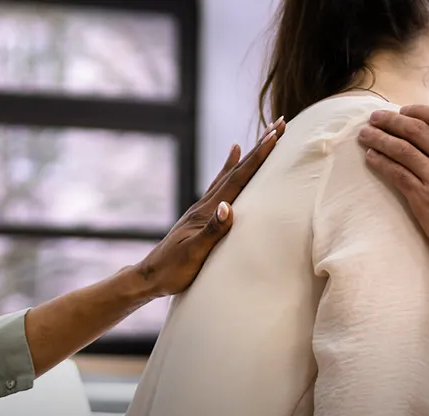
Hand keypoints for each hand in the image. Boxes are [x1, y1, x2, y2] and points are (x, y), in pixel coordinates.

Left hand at [132, 118, 286, 297]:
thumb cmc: (173, 271)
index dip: (257, 157)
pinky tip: (232, 158)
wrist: (150, 277)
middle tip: (278, 125)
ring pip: (230, 175)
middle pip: (236, 170)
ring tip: (262, 137)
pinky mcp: (201, 216)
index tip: (274, 136)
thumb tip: (228, 207)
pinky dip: (228, 169)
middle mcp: (205, 204)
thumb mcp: (194, 254)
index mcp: (207, 212)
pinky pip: (219, 185)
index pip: (237, 179)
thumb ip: (212, 231)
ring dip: (247, 155)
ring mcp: (202, 209)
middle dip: (259, 148)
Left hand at [357, 105, 428, 262]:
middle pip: (415, 130)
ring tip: (365, 135)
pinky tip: (371, 157)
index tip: (403, 111)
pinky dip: (381, 163)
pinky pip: (396, 173)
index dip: (418, 111)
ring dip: (379, 139)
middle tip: (375, 117)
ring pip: (401, 149)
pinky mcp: (423, 197)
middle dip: (391, 121)